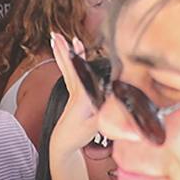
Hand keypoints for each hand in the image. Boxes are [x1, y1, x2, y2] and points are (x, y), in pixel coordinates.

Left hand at [49, 33, 101, 162]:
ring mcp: (73, 94)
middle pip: (70, 66)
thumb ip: (107, 118)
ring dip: (63, 53)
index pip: (79, 72)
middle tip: (56, 34)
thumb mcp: (95, 126)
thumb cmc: (77, 135)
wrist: (63, 144)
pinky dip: (70, 64)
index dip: (78, 57)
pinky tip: (71, 58)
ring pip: (68, 69)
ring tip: (57, 39)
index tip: (75, 41)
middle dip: (64, 50)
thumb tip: (123, 113)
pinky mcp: (73, 97)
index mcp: (80, 96)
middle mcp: (75, 92)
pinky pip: (71, 76)